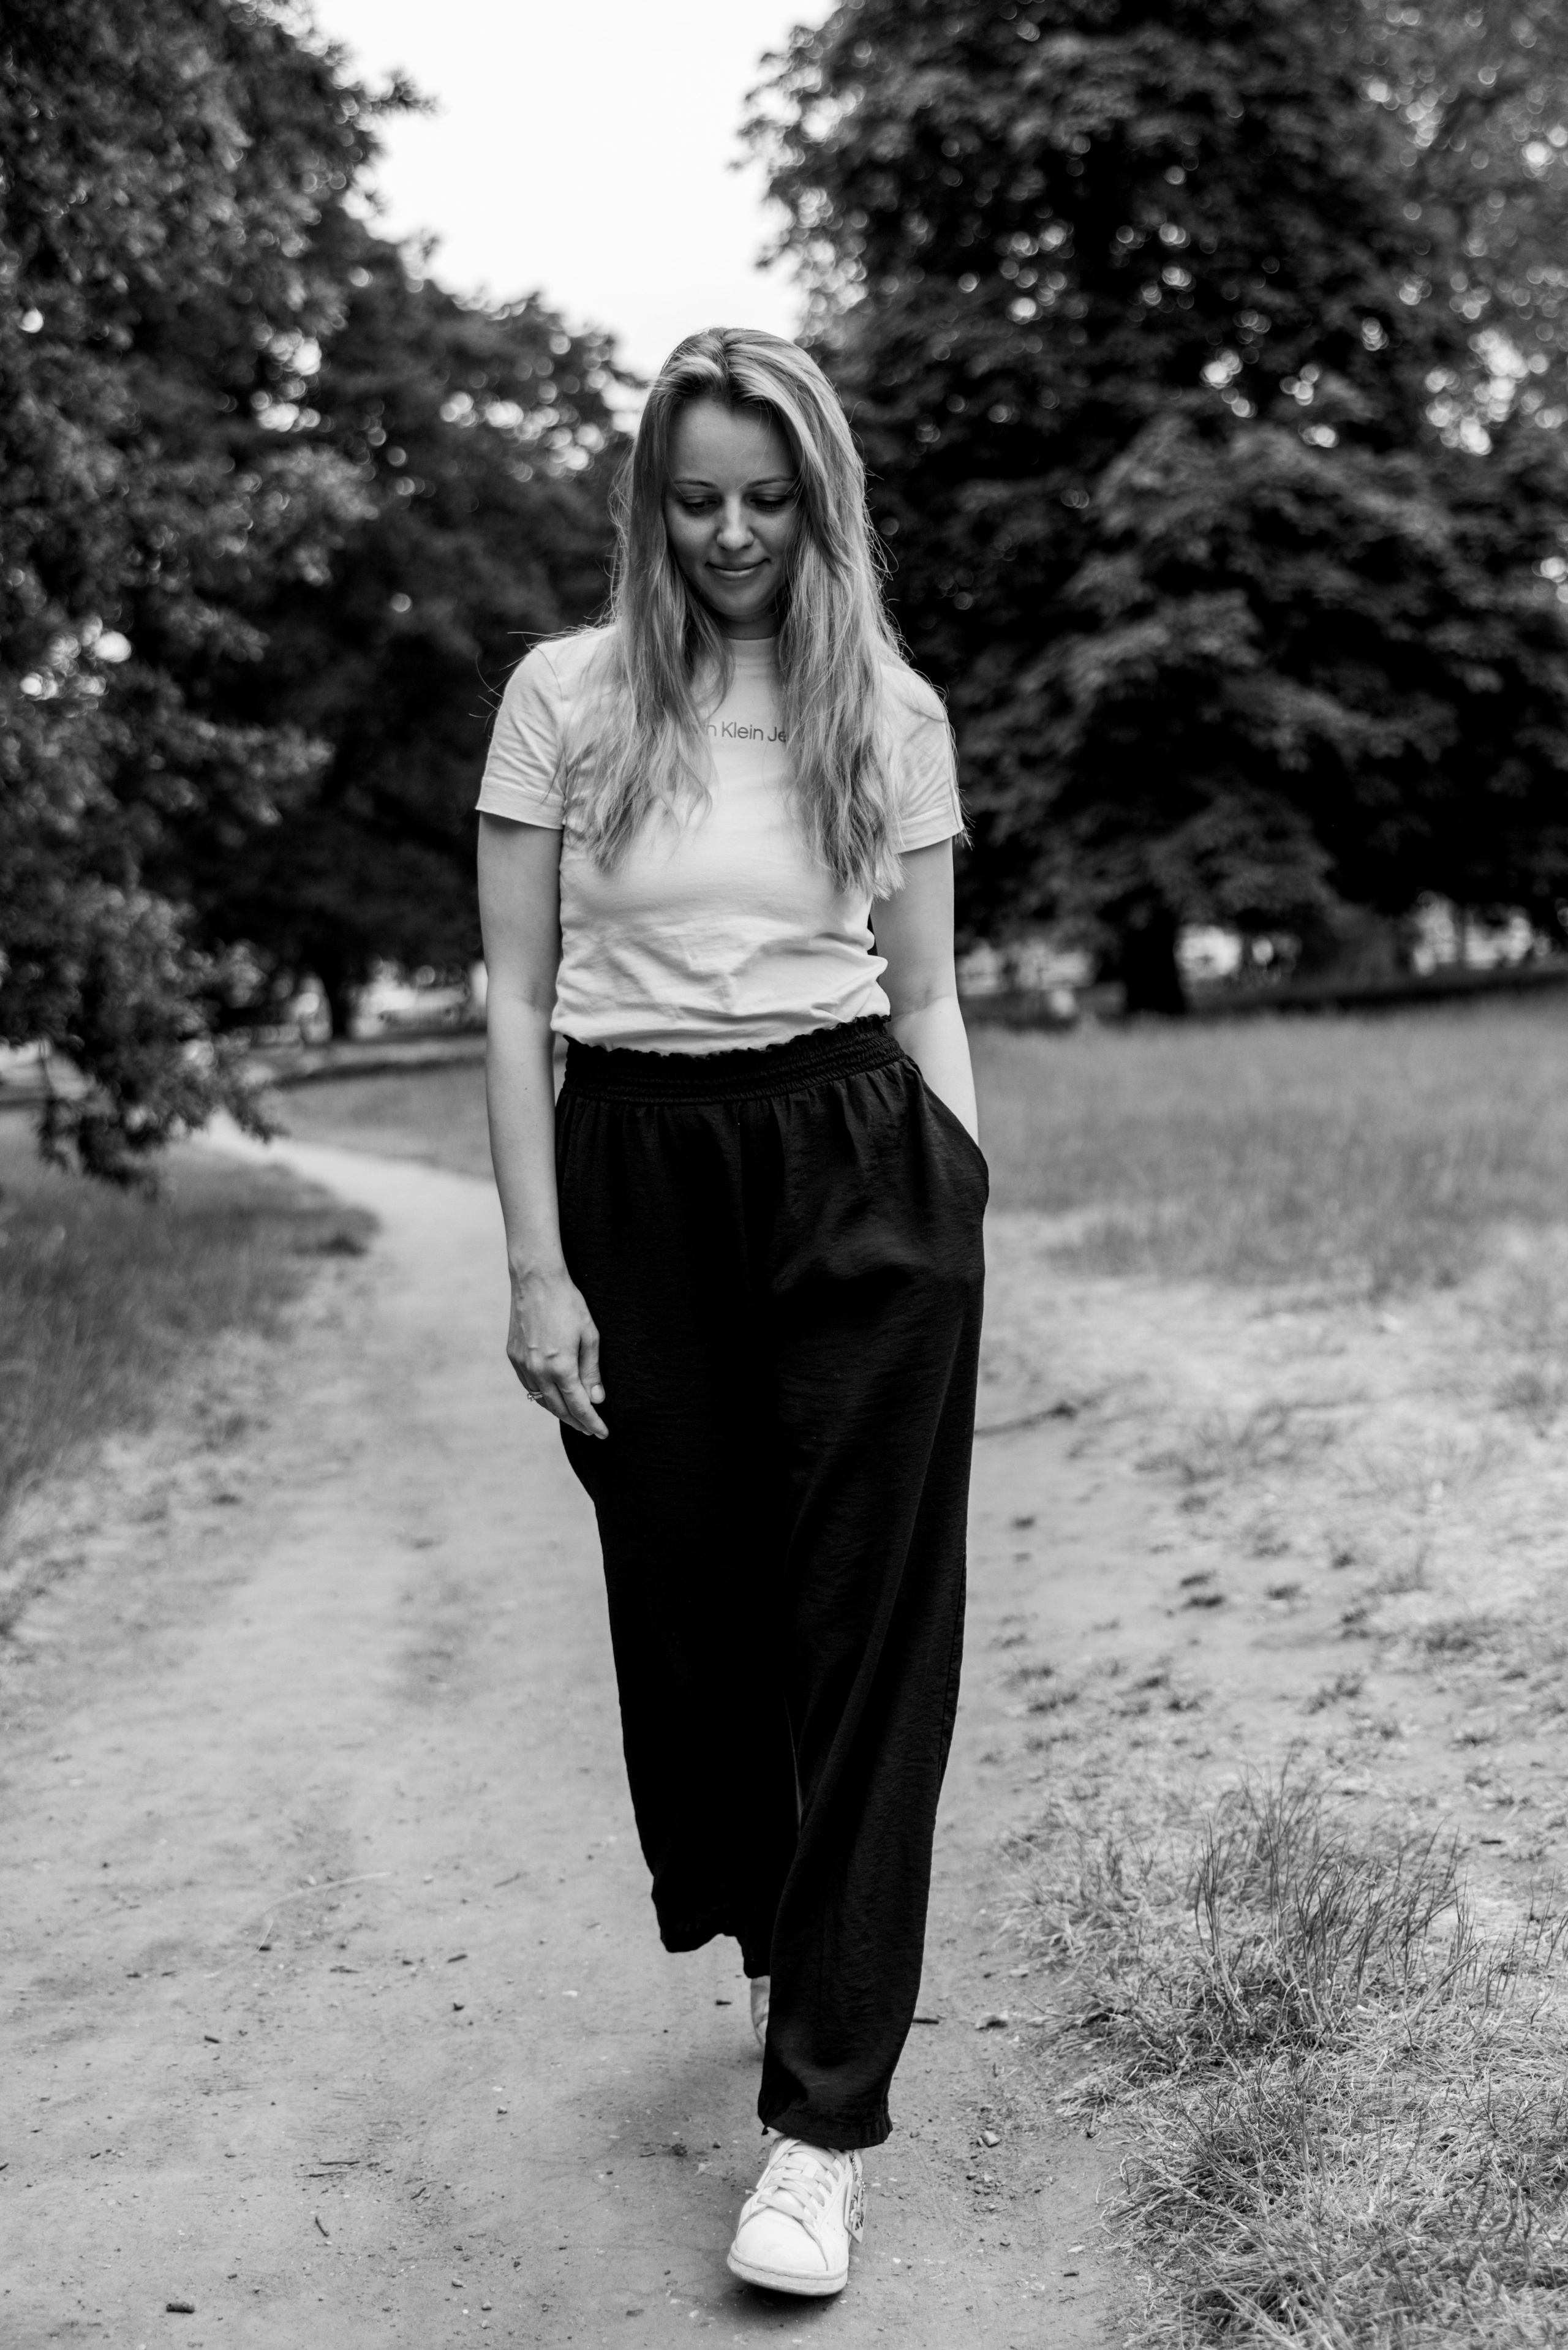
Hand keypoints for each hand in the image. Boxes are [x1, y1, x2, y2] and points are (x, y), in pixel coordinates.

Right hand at [507, 1266, 606, 1437]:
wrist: (536, 1281)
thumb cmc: (568, 1304)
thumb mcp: (590, 1336)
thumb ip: (592, 1371)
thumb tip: (596, 1400)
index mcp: (560, 1367)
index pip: (579, 1406)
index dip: (592, 1422)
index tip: (602, 1433)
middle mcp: (538, 1371)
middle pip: (559, 1409)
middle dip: (576, 1422)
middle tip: (590, 1429)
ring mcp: (522, 1365)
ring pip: (541, 1400)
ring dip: (559, 1412)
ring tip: (574, 1417)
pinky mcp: (513, 1356)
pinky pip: (529, 1386)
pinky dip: (542, 1396)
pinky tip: (553, 1396)